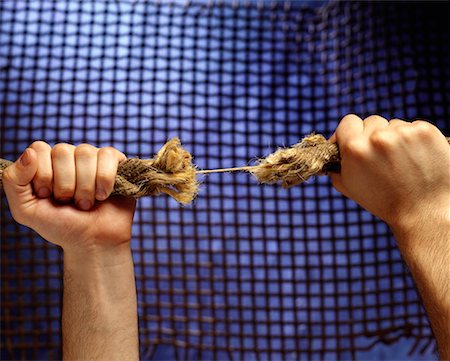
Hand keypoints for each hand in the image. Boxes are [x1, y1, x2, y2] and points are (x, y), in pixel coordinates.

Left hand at [2, 142, 135, 252]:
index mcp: (46, 163)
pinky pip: (108, 155)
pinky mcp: (116, 162)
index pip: (39, 149)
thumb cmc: (62, 226)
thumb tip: (29, 153)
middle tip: (70, 202)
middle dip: (65, 184)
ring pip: (85, 153)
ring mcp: (93, 157)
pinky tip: (103, 195)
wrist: (94, 242)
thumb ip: (14, 181)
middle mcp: (69, 156)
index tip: (48, 196)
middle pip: (62, 151)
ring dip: (85, 186)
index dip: (43, 175)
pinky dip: (105, 179)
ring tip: (87, 202)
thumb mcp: (26, 210)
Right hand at [329, 114, 449, 231]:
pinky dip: (414, 139)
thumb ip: (336, 165)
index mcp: (354, 148)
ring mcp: (403, 133)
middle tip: (381, 157)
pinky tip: (416, 157)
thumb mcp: (348, 186)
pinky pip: (413, 127)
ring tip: (401, 161)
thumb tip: (333, 151)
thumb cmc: (383, 201)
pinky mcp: (425, 131)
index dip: (351, 132)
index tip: (356, 141)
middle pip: (371, 122)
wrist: (424, 212)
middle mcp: (377, 137)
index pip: (348, 122)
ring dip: (394, 138)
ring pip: (393, 125)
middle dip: (373, 135)